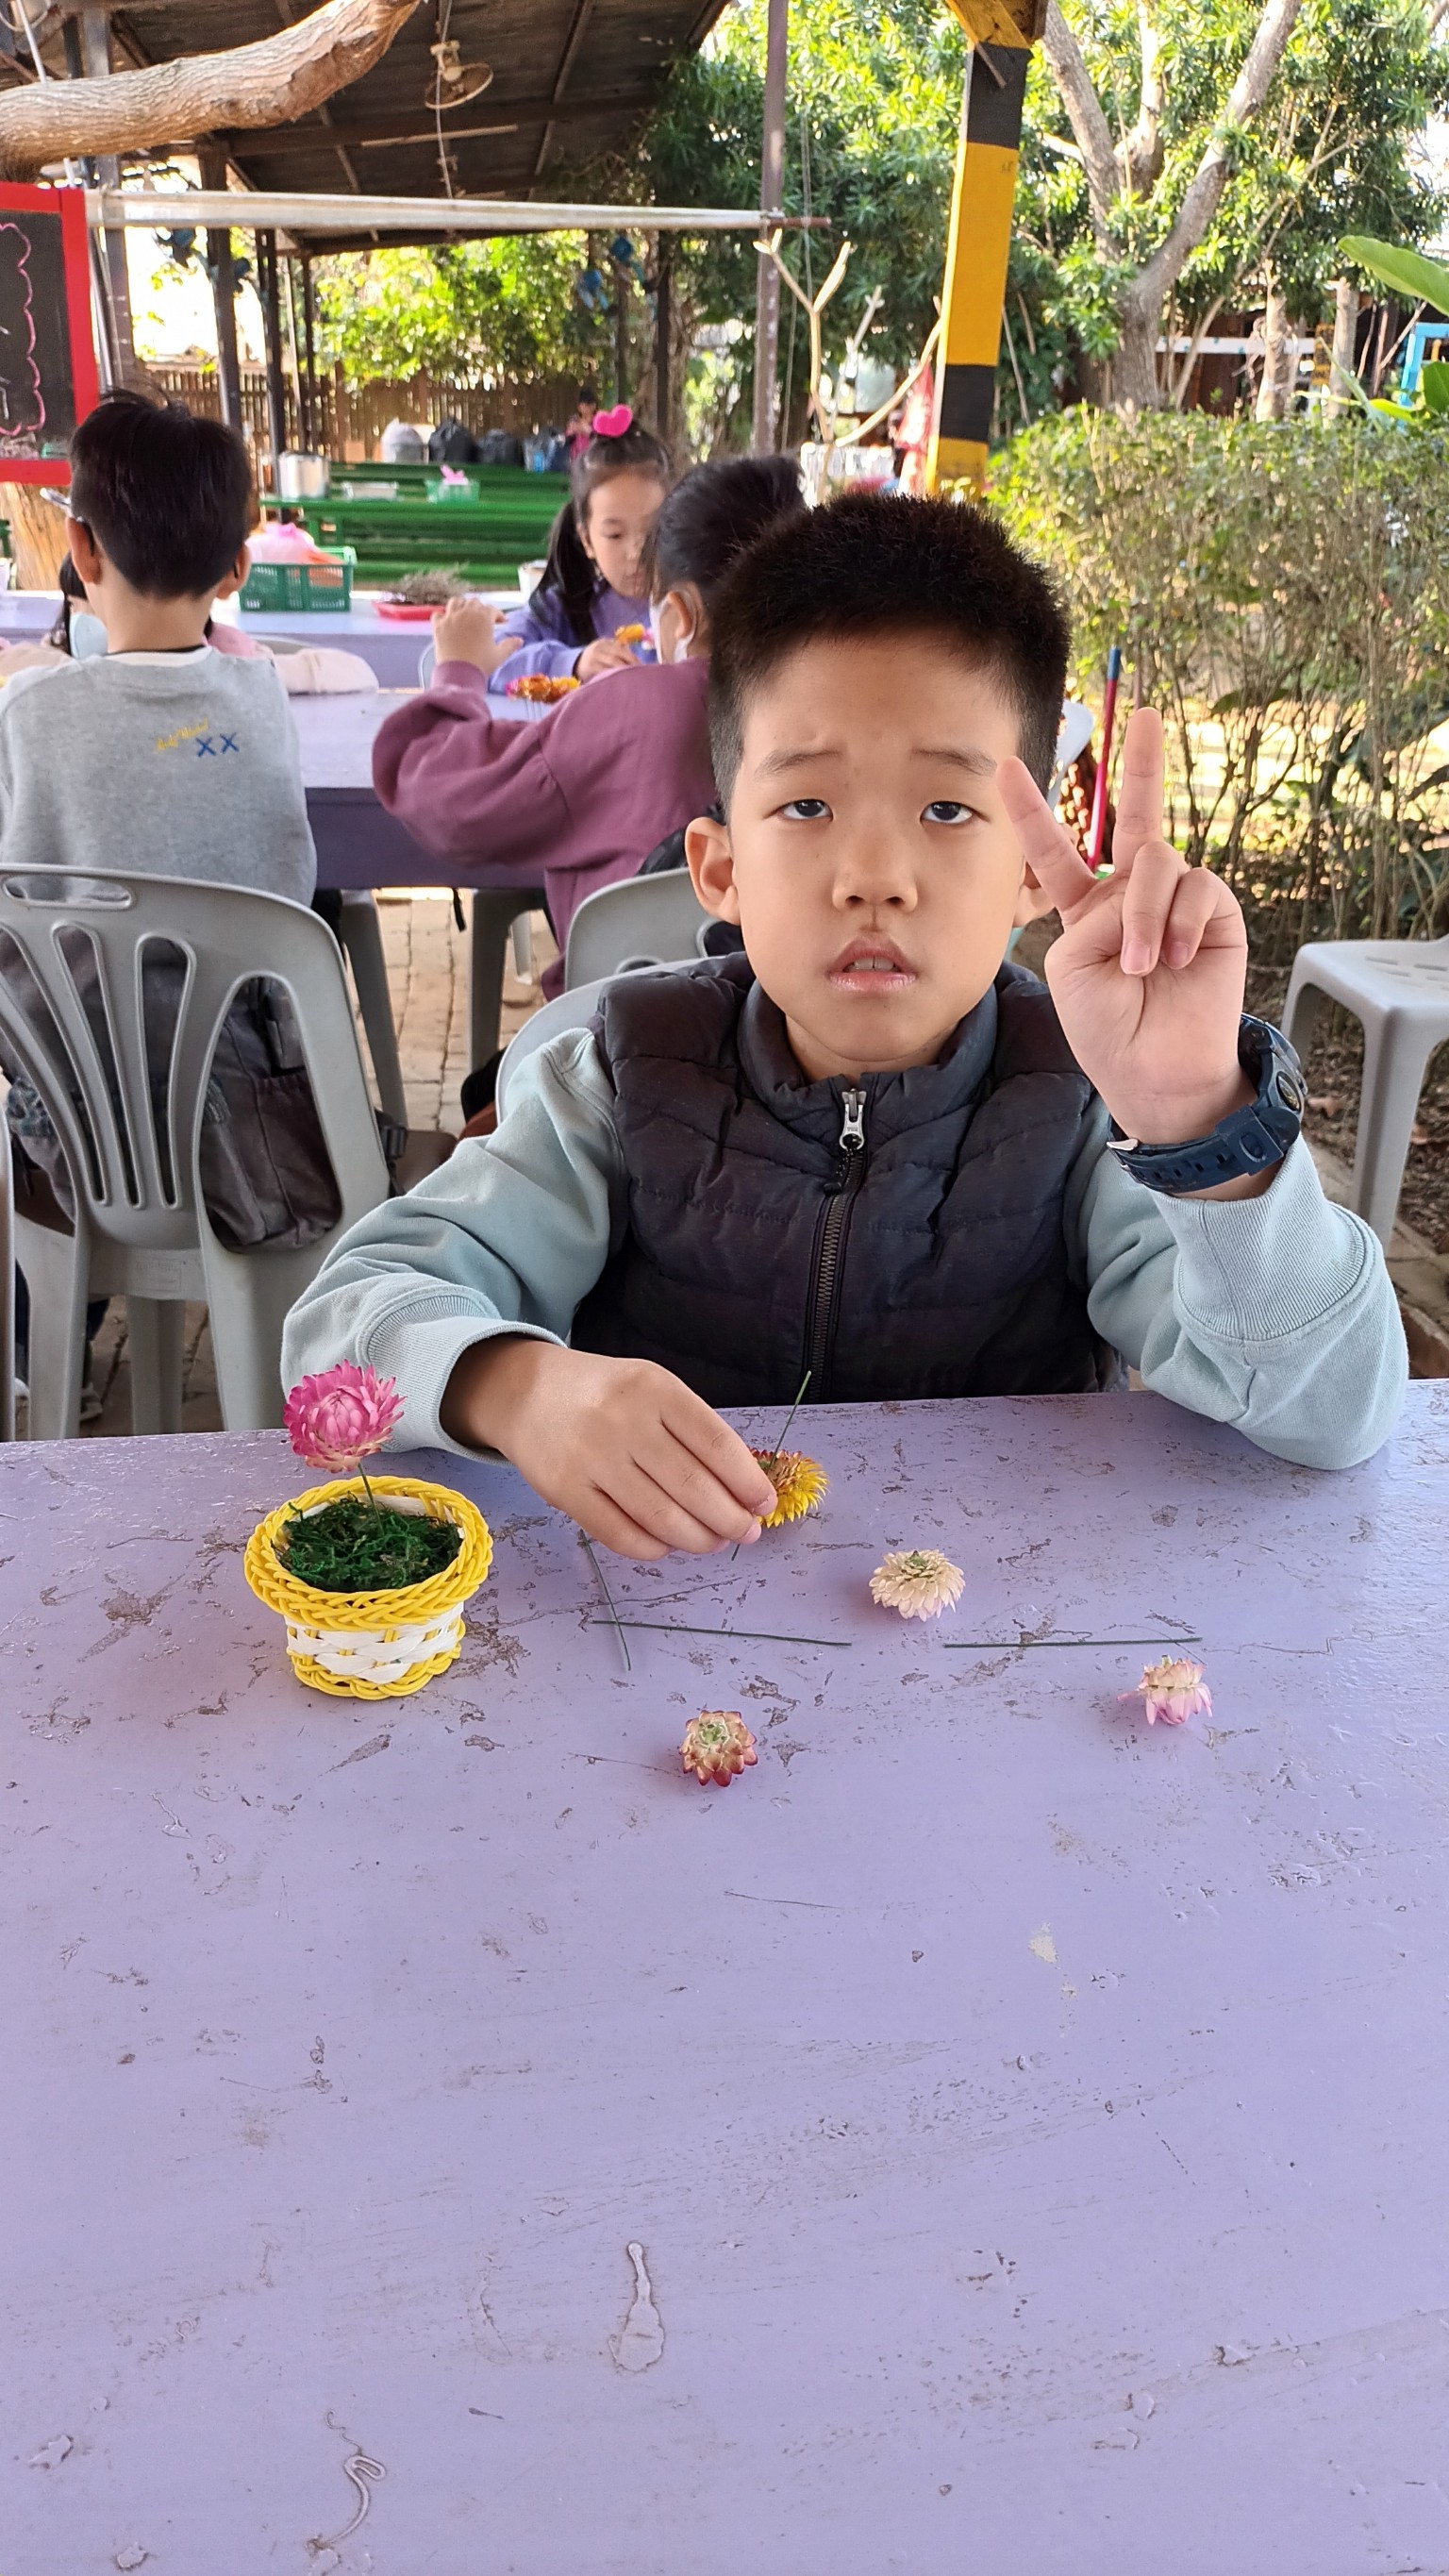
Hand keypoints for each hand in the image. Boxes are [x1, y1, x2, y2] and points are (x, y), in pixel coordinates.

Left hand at [431, 597, 509, 674]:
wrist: (459, 674)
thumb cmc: (481, 664)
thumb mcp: (499, 655)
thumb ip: (510, 645)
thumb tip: (520, 640)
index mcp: (483, 617)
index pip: (493, 610)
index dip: (499, 615)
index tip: (502, 622)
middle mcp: (466, 613)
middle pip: (474, 603)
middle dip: (481, 609)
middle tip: (484, 619)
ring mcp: (451, 618)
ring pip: (456, 602)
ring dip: (461, 605)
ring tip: (465, 613)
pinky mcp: (438, 626)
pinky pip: (438, 614)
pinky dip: (442, 616)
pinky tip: (446, 621)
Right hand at [441, 1338, 777, 1558]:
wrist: (526, 1393)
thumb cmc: (606, 1395)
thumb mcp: (652, 1389)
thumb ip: (693, 1430)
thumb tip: (742, 1490)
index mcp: (654, 1388)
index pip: (716, 1443)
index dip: (747, 1481)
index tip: (764, 1504)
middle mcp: (623, 1420)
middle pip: (692, 1486)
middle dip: (730, 1519)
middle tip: (746, 1534)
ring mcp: (590, 1457)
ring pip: (660, 1517)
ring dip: (697, 1539)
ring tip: (713, 1542)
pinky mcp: (564, 1490)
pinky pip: (619, 1534)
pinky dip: (652, 1548)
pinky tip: (668, 1545)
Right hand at [575, 635, 638, 680]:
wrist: (574, 664)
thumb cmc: (596, 660)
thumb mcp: (606, 652)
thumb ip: (620, 653)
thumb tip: (639, 662)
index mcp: (606, 642)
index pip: (623, 650)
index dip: (634, 659)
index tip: (644, 669)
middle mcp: (599, 647)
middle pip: (618, 656)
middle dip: (630, 666)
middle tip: (641, 677)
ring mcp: (593, 656)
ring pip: (612, 664)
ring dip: (623, 673)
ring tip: (633, 681)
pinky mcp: (589, 667)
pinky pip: (603, 673)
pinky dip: (613, 678)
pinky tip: (620, 684)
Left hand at [998, 708, 1252, 1158]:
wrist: (1155, 1068)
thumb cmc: (1107, 1028)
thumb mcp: (1072, 966)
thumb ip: (1095, 914)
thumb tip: (1142, 891)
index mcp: (1085, 908)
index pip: (1054, 851)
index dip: (1031, 810)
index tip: (1005, 766)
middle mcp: (1132, 894)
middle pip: (1134, 816)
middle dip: (1141, 763)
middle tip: (1144, 714)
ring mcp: (1175, 901)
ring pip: (1157, 861)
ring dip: (1146, 915)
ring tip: (1145, 965)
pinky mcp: (1216, 913)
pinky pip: (1197, 887)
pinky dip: (1181, 923)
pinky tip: (1178, 958)